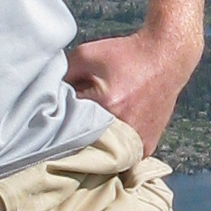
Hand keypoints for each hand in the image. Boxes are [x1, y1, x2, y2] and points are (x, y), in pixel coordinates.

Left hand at [66, 24, 201, 151]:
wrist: (167, 57)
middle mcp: (123, 126)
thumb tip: (42, 97)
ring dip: (94, 144)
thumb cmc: (125, 54)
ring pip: (104, 154)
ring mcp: (137, 141)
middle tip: (71, 124)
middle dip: (74, 136)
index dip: (58, 120)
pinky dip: (113, 148)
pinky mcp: (147, 147)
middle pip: (84, 144)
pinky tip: (110, 133)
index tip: (54, 118)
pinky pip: (121, 157)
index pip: (67, 124)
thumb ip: (60, 74)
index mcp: (106, 103)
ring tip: (93, 127)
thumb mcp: (86, 54)